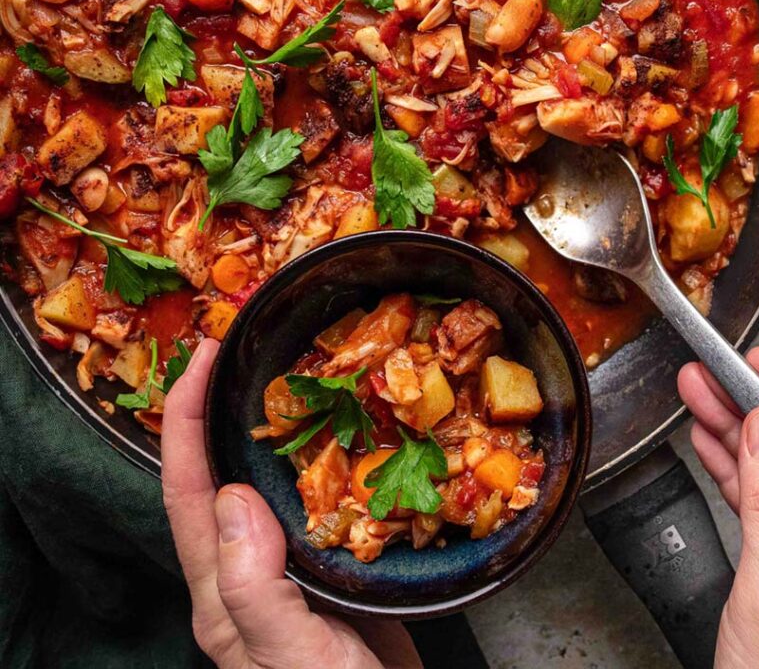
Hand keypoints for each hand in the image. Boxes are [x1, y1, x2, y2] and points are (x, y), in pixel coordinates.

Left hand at [162, 337, 421, 668]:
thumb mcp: (291, 657)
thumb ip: (256, 590)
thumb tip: (233, 499)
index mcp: (222, 591)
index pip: (187, 489)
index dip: (184, 417)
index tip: (203, 354)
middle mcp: (245, 574)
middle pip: (216, 474)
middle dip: (219, 404)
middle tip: (246, 342)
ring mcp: (288, 571)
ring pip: (268, 481)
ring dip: (272, 422)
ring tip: (295, 369)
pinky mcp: (330, 569)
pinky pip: (317, 499)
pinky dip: (326, 455)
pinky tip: (352, 430)